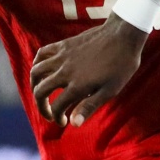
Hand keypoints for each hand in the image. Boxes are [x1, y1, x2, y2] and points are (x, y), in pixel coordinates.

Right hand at [30, 15, 148, 126]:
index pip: (56, 108)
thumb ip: (89, 106)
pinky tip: (41, 69)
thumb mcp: (110, 90)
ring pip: (36, 72)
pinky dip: (37, 63)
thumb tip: (74, 124)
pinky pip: (42, 53)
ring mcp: (62, 57)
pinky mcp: (64, 45)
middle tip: (49, 113)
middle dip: (41, 106)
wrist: (124, 35)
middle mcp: (65, 72)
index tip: (64, 121)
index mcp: (77, 86)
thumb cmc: (121, 65)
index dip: (57, 118)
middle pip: (40, 92)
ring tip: (41, 93)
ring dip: (35, 86)